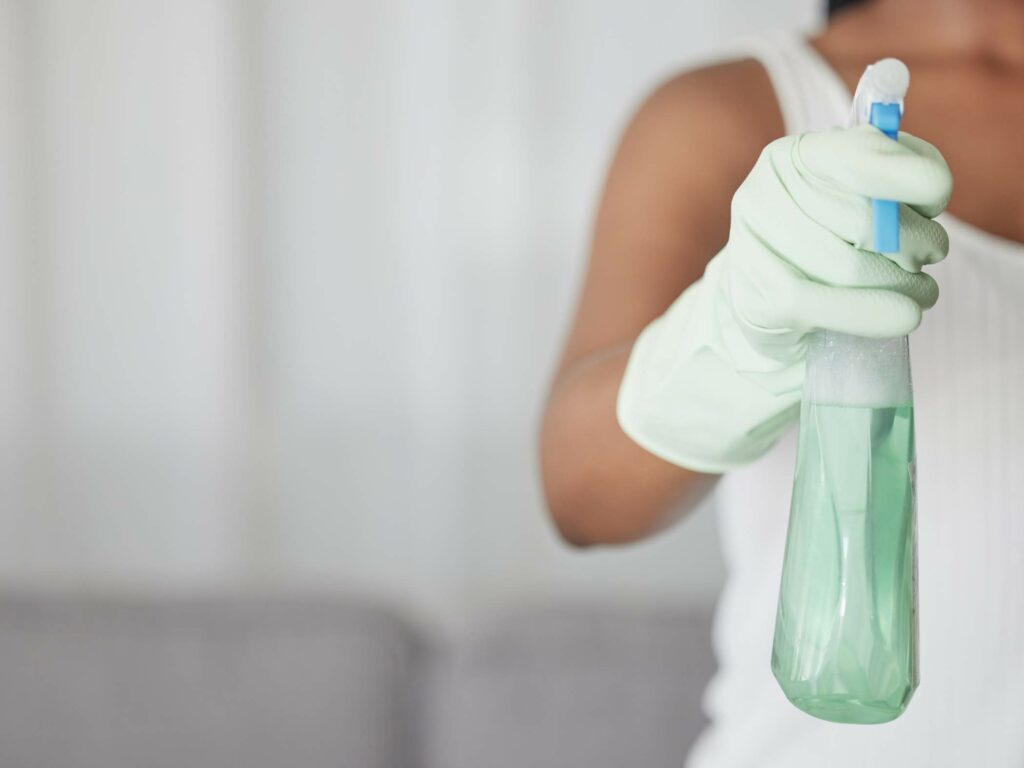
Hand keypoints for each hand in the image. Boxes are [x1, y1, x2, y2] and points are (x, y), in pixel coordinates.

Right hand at [616, 125, 952, 472]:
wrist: (767, 297)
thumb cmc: (828, 236)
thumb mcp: (861, 191)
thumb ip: (896, 171)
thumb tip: (929, 188)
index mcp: (794, 156)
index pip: (855, 156)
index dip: (904, 173)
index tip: (937, 194)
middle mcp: (762, 194)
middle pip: (864, 221)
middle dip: (916, 241)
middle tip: (930, 254)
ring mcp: (750, 248)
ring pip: (850, 269)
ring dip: (905, 283)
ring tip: (919, 288)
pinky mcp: (755, 299)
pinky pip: (825, 306)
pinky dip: (875, 314)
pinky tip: (904, 316)